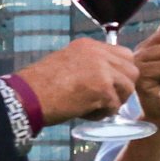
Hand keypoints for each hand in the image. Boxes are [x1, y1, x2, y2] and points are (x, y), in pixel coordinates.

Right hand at [19, 36, 140, 124]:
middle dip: (122, 88)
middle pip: (132, 70)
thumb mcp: (67, 63)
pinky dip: (102, 114)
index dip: (120, 73)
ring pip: (127, 88)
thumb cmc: (40, 85)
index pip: (124, 54)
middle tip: (105, 99)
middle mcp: (98, 54)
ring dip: (114, 102)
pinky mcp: (102, 88)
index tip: (110, 85)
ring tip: (93, 107)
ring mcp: (102, 70)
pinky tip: (85, 113)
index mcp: (89, 46)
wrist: (27, 96)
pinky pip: (114, 106)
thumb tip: (108, 80)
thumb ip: (90, 66)